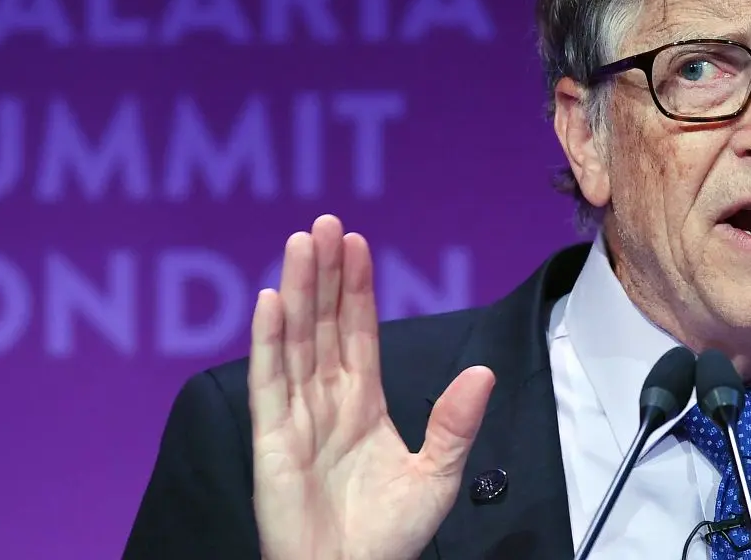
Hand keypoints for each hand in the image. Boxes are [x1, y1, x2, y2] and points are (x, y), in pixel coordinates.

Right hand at [248, 215, 495, 559]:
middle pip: (323, 324)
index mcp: (363, 405)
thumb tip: (482, 373)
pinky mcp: (271, 440)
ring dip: (297, 291)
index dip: (356, 287)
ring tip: (302, 243)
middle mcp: (327, 402)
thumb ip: (455, 423)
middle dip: (324, 273)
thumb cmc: (389, 539)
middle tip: (326, 223)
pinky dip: (267, 342)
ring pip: (296, 340)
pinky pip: (269, 383)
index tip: (358, 243)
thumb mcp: (437, 476)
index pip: (358, 332)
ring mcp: (296, 417)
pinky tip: (270, 301)